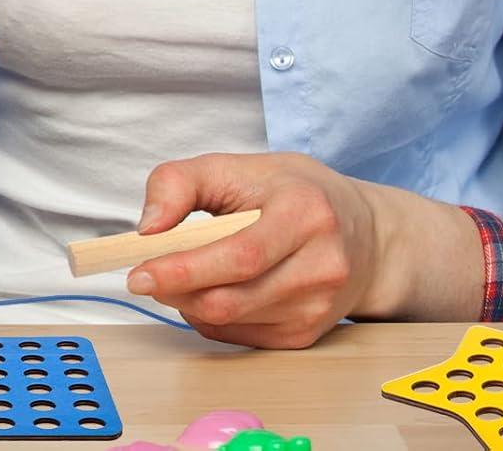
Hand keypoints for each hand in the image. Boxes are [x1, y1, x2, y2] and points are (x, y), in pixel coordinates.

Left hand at [127, 152, 383, 348]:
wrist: (363, 234)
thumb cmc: (293, 193)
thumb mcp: (237, 165)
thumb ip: (181, 182)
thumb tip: (148, 228)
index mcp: (305, 212)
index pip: (240, 255)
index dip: (184, 268)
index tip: (139, 271)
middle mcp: (322, 265)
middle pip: (232, 297)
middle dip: (177, 290)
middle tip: (143, 276)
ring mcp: (318, 307)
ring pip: (231, 321)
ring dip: (189, 304)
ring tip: (178, 275)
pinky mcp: (308, 335)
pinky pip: (240, 336)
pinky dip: (211, 318)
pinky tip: (211, 290)